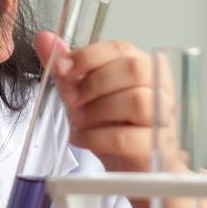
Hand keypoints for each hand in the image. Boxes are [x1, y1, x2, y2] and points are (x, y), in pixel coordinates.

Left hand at [34, 31, 156, 172]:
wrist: (128, 169)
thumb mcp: (83, 94)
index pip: (120, 48)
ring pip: (136, 101)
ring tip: (78, 120)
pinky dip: (96, 137)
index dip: (88, 55)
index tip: (61, 66)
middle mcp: (159, 89)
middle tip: (70, 98)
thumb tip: (44, 38)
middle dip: (94, 82)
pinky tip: (81, 138)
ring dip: (97, 109)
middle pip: (134, 69)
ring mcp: (162, 118)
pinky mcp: (156, 148)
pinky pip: (126, 137)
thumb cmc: (112, 126)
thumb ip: (66, 68)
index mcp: (143, 68)